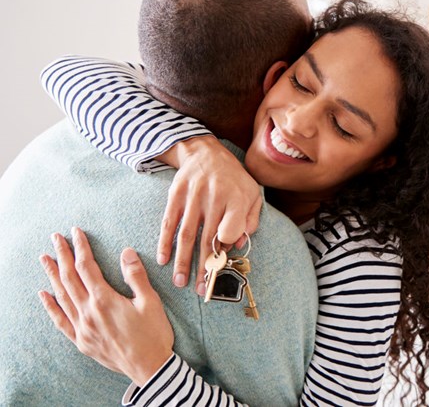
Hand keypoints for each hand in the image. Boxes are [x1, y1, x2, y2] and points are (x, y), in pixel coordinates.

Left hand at [39, 227, 173, 385]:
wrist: (149, 367)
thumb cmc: (153, 334)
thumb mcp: (151, 302)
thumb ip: (136, 276)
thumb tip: (126, 252)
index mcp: (105, 300)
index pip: (86, 267)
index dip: (81, 248)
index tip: (76, 232)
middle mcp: (88, 312)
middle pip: (69, 278)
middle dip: (62, 256)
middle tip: (55, 238)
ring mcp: (82, 328)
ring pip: (62, 296)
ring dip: (52, 276)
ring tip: (45, 259)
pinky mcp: (81, 340)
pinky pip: (60, 321)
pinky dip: (51, 307)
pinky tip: (44, 295)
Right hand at [157, 135, 261, 293]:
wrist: (205, 152)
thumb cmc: (233, 179)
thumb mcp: (252, 194)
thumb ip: (250, 220)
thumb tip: (237, 245)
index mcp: (237, 198)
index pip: (232, 227)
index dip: (227, 244)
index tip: (223, 259)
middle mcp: (215, 198)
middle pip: (208, 238)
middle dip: (204, 267)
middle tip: (201, 289)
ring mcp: (193, 197)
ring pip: (186, 235)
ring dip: (182, 261)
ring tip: (180, 282)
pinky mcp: (176, 196)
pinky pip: (169, 223)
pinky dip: (165, 242)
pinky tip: (163, 260)